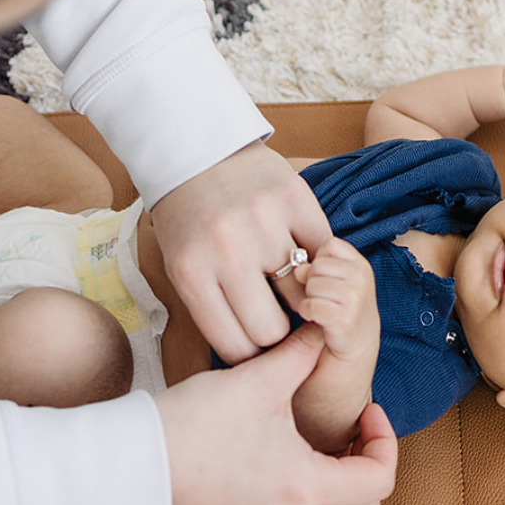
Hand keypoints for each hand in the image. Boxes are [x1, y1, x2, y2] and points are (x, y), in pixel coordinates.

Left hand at [150, 140, 332, 363]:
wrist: (196, 147)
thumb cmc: (187, 216)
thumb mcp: (181, 264)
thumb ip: (214, 307)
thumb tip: (257, 356)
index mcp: (191, 274)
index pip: (236, 347)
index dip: (253, 355)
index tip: (260, 347)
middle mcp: (227, 251)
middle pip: (272, 329)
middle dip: (277, 329)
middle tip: (278, 315)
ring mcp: (264, 224)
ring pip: (304, 295)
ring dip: (302, 294)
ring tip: (291, 284)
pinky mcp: (294, 199)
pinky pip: (323, 250)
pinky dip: (318, 257)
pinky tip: (303, 252)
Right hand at [153, 325, 397, 504]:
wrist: (125, 468)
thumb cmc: (192, 426)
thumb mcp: (257, 380)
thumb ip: (301, 353)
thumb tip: (322, 328)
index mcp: (308, 490)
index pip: (380, 480)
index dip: (384, 439)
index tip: (366, 410)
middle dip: (368, 465)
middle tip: (350, 427)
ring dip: (338, 479)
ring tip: (314, 434)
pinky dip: (306, 491)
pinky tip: (281, 451)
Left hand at [294, 237, 379, 363]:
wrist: (355, 351)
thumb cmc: (340, 311)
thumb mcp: (332, 282)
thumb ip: (315, 268)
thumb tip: (298, 268)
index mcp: (361, 265)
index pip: (330, 245)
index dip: (320, 261)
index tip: (324, 280)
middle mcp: (363, 277)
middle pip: (317, 264)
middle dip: (312, 282)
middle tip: (323, 300)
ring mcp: (356, 298)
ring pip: (312, 284)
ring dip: (309, 299)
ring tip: (321, 311)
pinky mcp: (345, 319)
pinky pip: (310, 305)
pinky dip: (307, 313)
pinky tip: (317, 321)